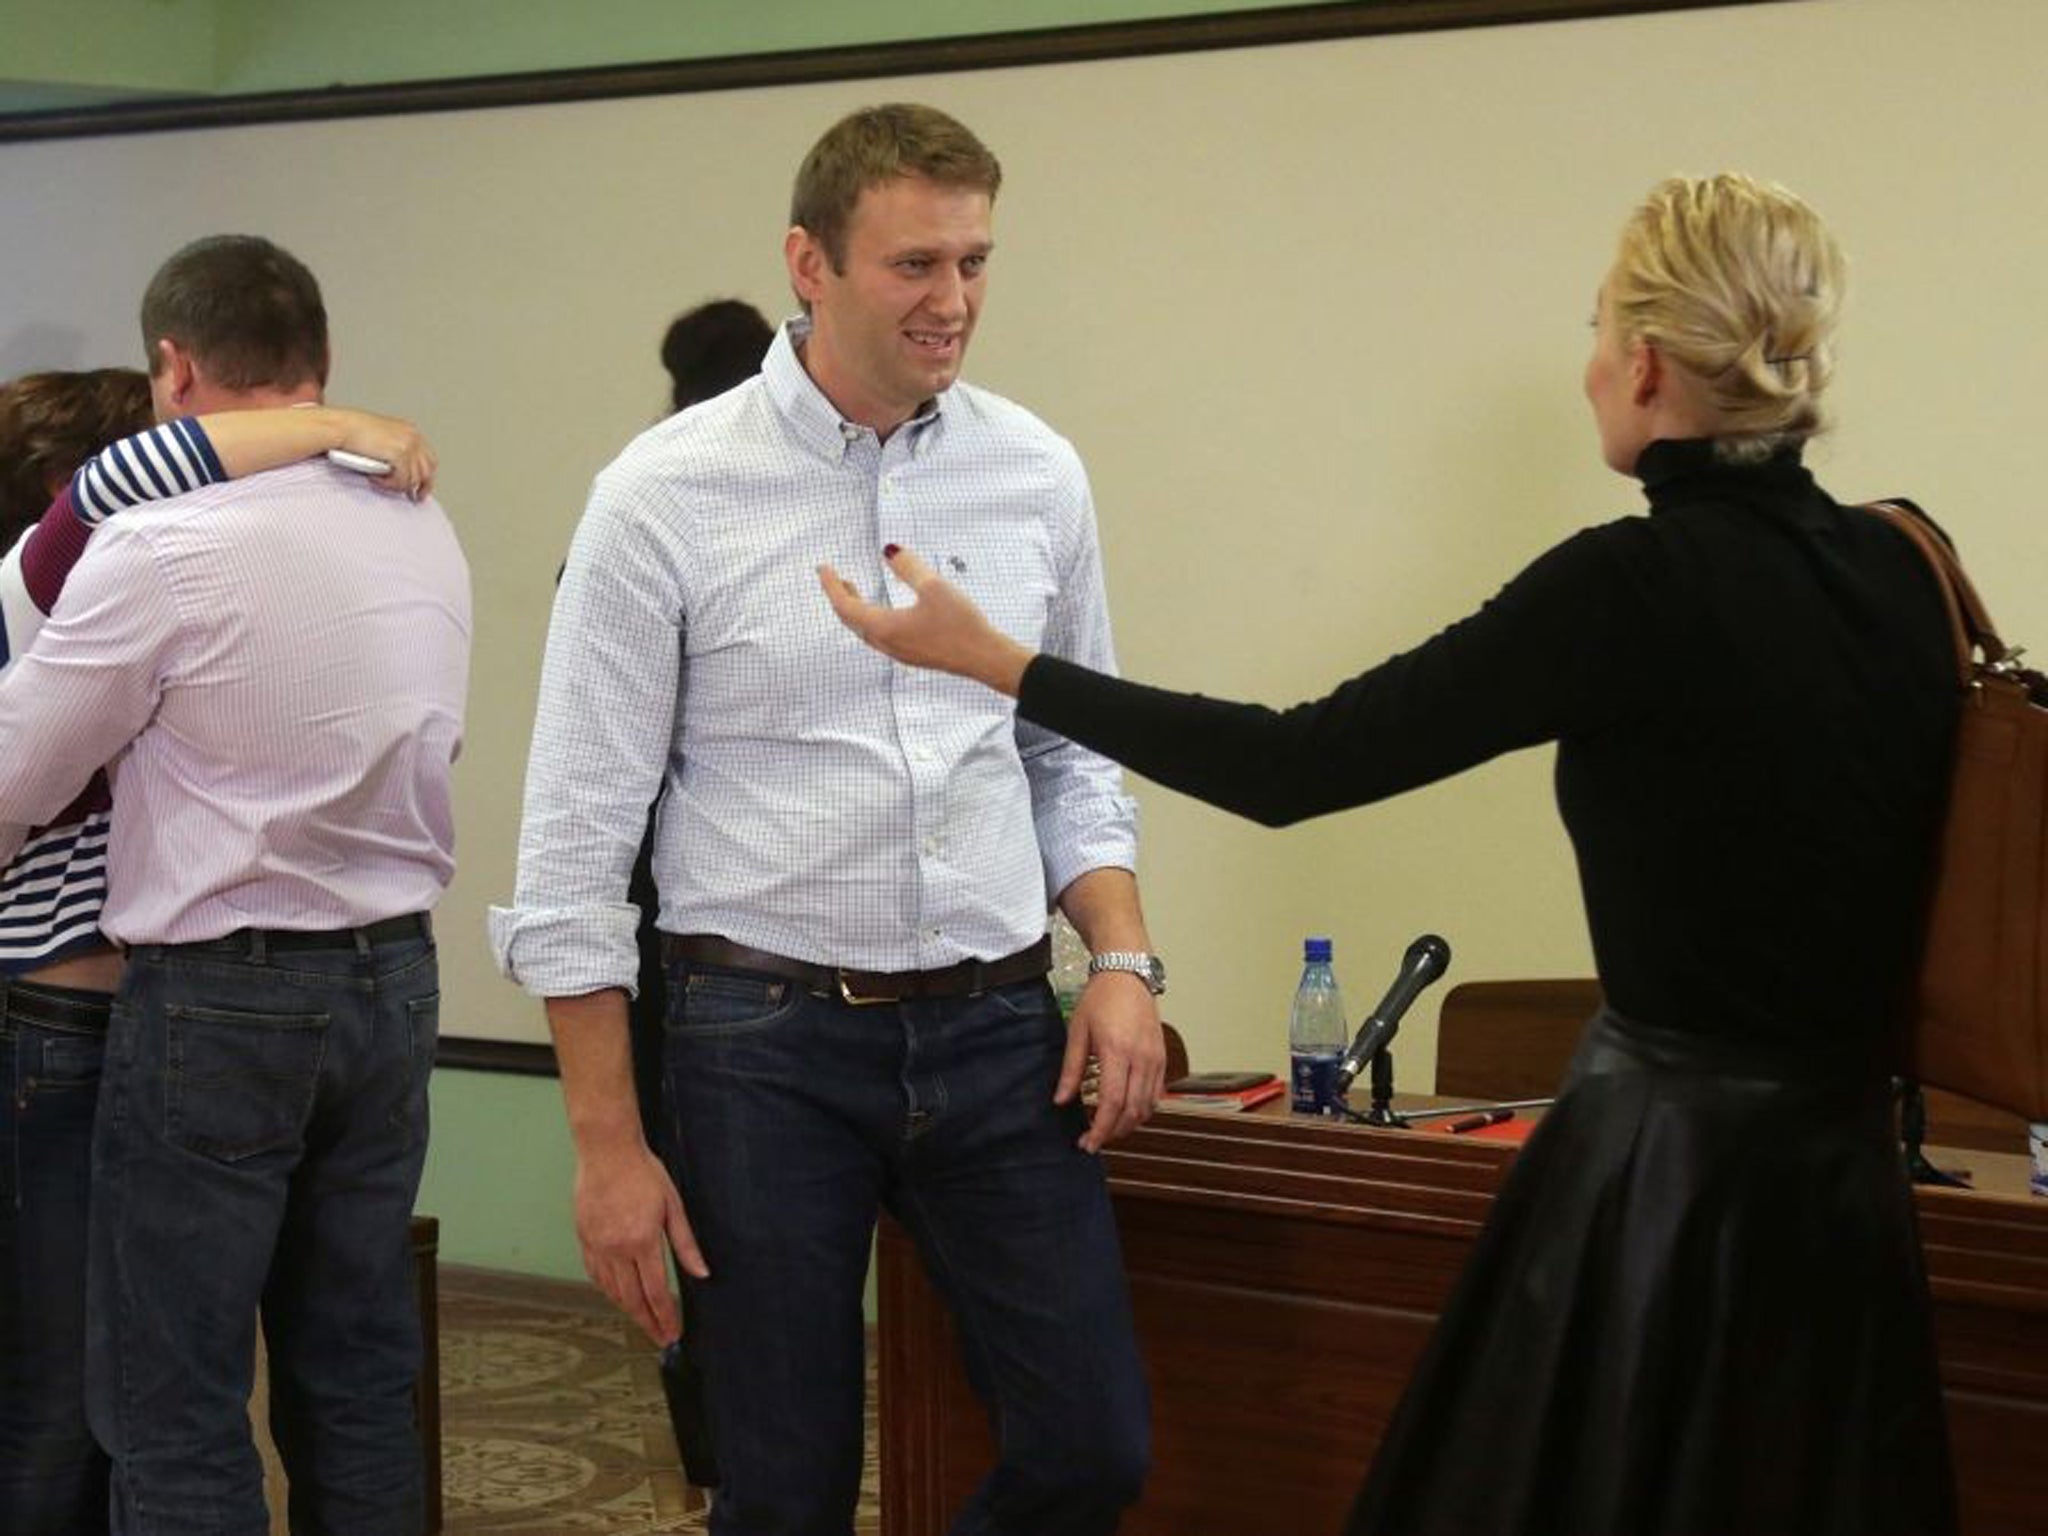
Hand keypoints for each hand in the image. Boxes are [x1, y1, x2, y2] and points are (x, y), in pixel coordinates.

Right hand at [329, 407, 437, 500]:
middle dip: (423, 486)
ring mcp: (408, 445)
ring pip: (414, 478)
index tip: (420, 487)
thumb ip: (394, 451)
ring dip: (397, 485)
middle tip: (414, 498)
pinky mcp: (400, 454)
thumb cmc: (352, 432)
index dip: (425, 475)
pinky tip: (375, 479)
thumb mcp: (381, 439)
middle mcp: (413, 437)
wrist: (340, 427)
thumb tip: (399, 472)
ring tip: (381, 483)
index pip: (428, 458)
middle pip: (428, 469)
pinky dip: (389, 484)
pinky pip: (402, 480)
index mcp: (410, 431)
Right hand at [572, 1138, 708, 1345]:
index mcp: (642, 1241)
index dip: (665, 1316)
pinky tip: (618, 1295)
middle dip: (647, 1322)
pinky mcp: (584, 1238)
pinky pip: (595, 1274)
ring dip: (628, 1309)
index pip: (655, 1292)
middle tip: (659, 1337)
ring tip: (643, 1320)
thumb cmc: (643, 1172)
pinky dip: (607, 1290)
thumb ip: (686, 1244)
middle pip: (632, 1298)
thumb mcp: (673, 1205)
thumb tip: (702, 1273)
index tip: (672, 1333)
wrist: (606, 1151)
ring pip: (611, 1290)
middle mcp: (616, 1248)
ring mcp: (597, 1245)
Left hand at [817, 545, 1033, 695]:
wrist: (984, 658)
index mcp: (885, 627)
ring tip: (855, 590)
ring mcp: (899, 652)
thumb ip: (909, 567)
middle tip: (835, 577)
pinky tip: (884, 611)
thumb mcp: (934, 587)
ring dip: (855, 610)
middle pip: (851, 620)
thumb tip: (889, 551)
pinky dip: (871, 619)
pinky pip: (880, 636)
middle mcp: (887, 643)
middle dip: (840, 597)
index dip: (831, 585)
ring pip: (865, 630)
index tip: (823, 568)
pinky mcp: (913, 655)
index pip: (845, 605)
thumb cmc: (961, 625)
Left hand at [1057, 971, 1165, 1151]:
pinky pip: (1157, 1094)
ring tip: (1108, 1129)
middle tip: (1093, 1141)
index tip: (1087, 1144)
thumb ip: (1071, 1069)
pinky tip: (1127, 1112)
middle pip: (1132, 1110)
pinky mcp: (1163, 1057)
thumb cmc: (1100, 999)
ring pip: (1148, 1106)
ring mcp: (1156, 1058)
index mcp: (1117, 1051)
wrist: (1127, 973)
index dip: (1100, 1129)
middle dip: (1113, 1132)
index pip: (1112, 1102)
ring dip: (1129, 1124)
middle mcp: (1141, 1058)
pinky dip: (1143, 1110)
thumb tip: (1061, 1101)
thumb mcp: (1077, 1032)